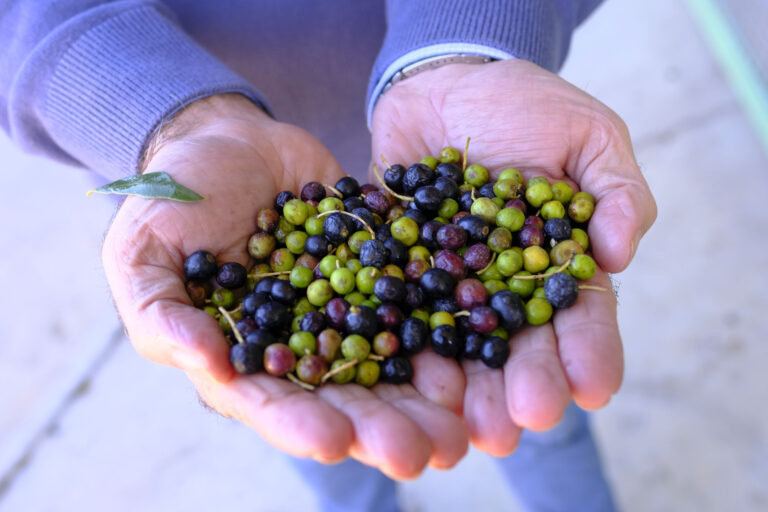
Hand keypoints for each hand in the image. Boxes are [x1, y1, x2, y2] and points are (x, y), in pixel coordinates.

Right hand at [102, 94, 467, 478]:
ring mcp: (344, 308)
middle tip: (424, 454)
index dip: (300, 424)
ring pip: (389, 362)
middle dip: (382, 427)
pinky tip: (473, 348)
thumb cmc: (174, 198)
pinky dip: (441, 325)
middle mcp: (301, 343)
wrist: (229, 140)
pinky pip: (413, 300)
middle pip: (344, 396)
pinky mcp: (377, 269)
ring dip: (424, 396)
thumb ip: (162, 314)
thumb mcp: (144, 253)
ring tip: (460, 425)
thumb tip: (208, 365)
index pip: (270, 402)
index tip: (334, 441)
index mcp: (242, 354)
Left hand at [371, 59, 656, 454]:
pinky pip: (399, 309)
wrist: (444, 83)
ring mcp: (447, 282)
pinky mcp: (397, 270)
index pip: (580, 314)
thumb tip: (621, 255)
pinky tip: (410, 378)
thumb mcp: (587, 136)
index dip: (589, 351)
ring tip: (473, 426)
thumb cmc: (524, 106)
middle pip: (517, 344)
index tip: (594, 388)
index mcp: (555, 262)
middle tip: (525, 421)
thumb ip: (614, 191)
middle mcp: (501, 285)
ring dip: (468, 388)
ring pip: (459, 344)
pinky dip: (404, 343)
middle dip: (524, 384)